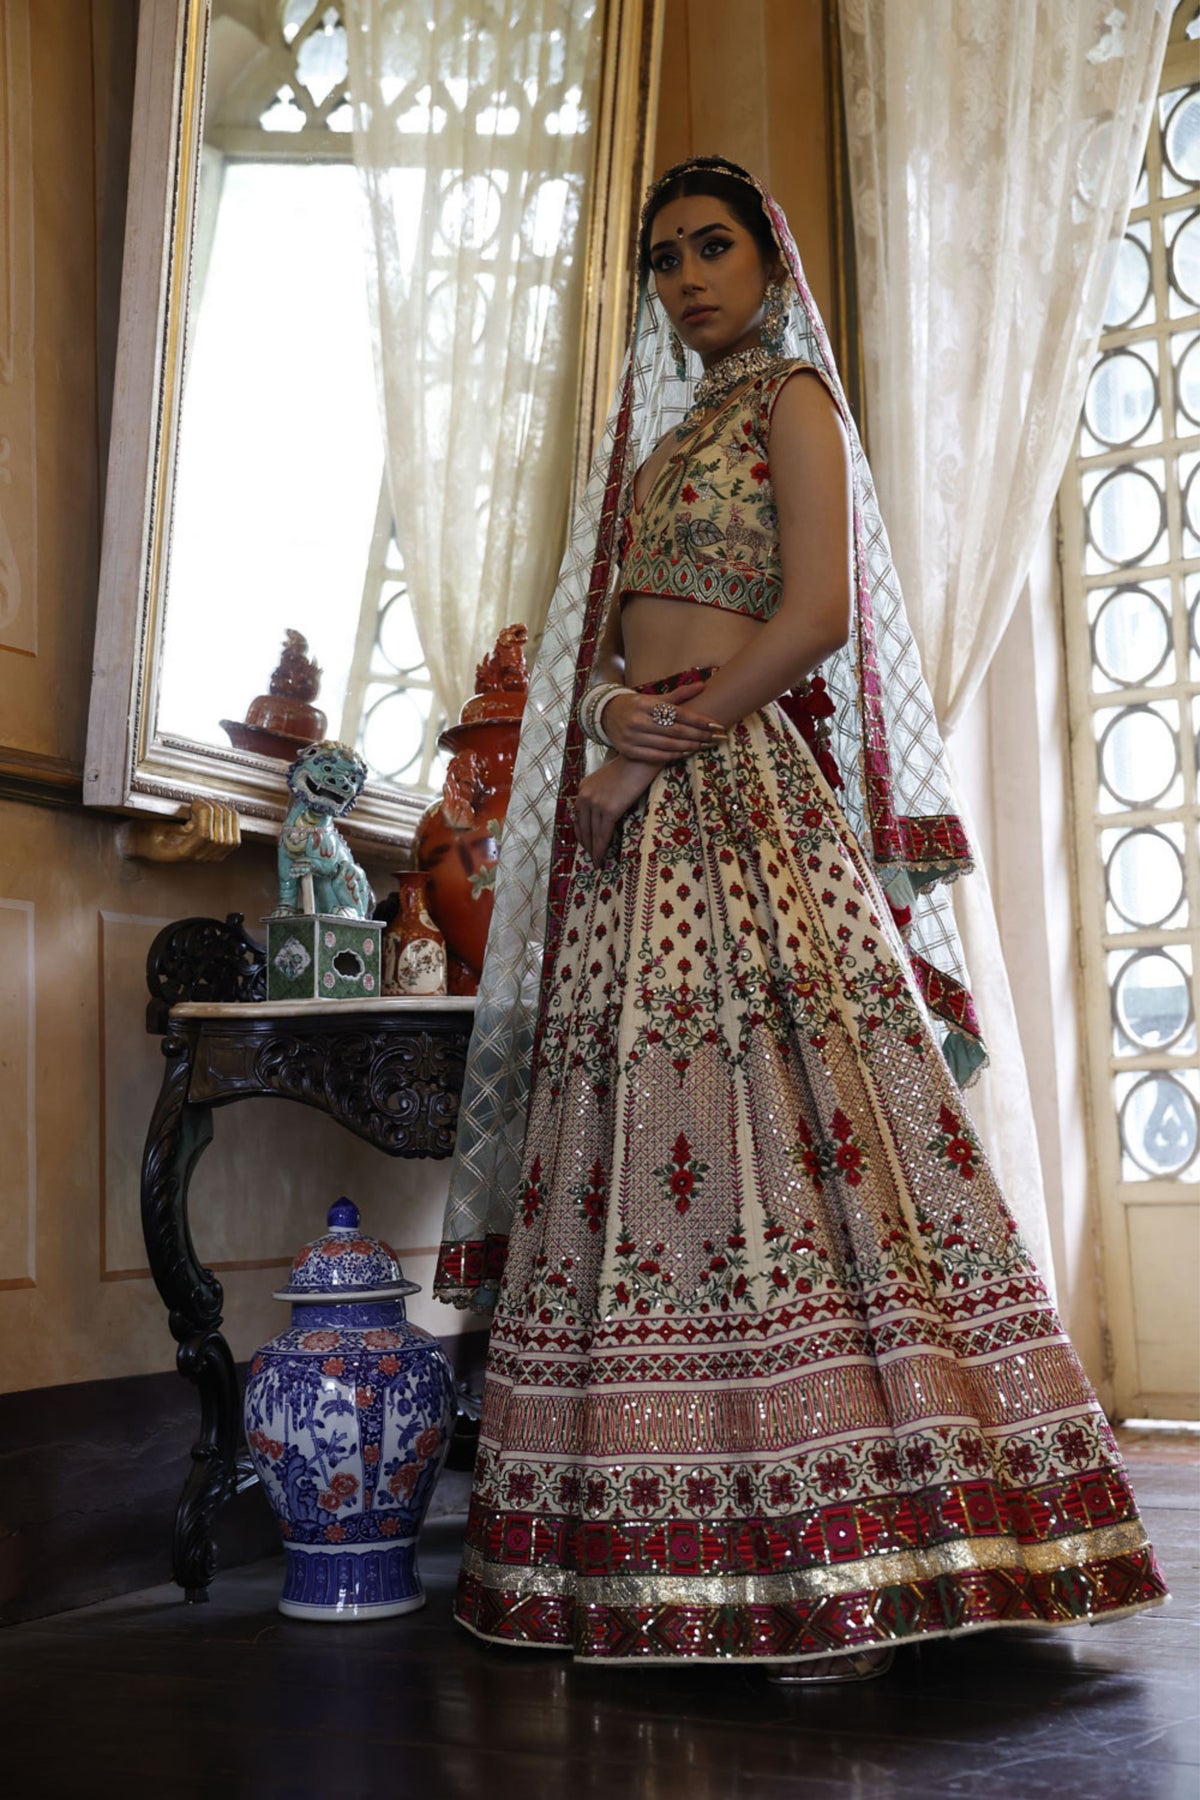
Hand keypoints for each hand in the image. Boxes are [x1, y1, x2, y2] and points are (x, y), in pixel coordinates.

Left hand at [573, 757, 658, 862]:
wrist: (641, 760)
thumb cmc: (631, 768)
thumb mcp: (610, 780)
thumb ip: (603, 794)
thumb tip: (605, 814)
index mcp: (584, 788)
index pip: (579, 816)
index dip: (582, 833)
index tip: (586, 844)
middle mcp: (585, 795)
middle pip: (583, 827)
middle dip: (586, 844)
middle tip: (591, 858)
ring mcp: (596, 802)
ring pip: (592, 833)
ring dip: (594, 850)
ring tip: (597, 861)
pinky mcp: (609, 809)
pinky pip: (603, 834)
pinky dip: (601, 848)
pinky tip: (602, 858)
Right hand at [601, 681, 723, 765]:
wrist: (606, 716)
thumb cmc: (636, 705)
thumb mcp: (654, 697)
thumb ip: (679, 694)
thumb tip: (702, 684)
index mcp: (645, 704)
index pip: (677, 713)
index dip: (698, 720)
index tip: (715, 724)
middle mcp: (637, 721)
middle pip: (675, 731)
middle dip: (698, 735)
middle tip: (716, 737)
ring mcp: (632, 738)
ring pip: (668, 745)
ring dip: (690, 746)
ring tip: (705, 745)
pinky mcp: (629, 752)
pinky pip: (656, 756)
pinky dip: (674, 755)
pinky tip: (687, 752)